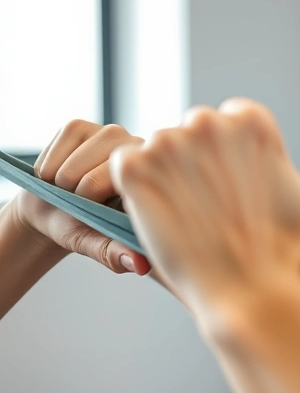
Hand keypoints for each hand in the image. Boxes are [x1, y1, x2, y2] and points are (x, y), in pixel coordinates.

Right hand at [9, 120, 150, 274]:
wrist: (52, 211)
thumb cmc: (84, 228)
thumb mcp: (97, 244)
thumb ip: (116, 253)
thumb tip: (140, 266)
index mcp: (158, 180)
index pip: (128, 187)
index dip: (96, 203)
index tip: (95, 211)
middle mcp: (143, 151)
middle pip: (96, 175)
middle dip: (78, 194)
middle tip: (80, 203)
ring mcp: (114, 134)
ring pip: (77, 160)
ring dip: (62, 180)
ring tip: (68, 191)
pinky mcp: (84, 126)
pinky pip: (61, 142)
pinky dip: (49, 164)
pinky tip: (56, 176)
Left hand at [109, 98, 299, 319]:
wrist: (248, 298)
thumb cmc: (293, 257)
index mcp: (254, 123)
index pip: (234, 121)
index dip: (235, 159)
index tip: (237, 194)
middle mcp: (210, 123)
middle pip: (195, 132)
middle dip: (199, 164)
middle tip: (212, 211)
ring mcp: (168, 144)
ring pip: (160, 149)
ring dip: (167, 177)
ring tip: (186, 219)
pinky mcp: (135, 171)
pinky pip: (124, 164)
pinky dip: (135, 188)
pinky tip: (159, 218)